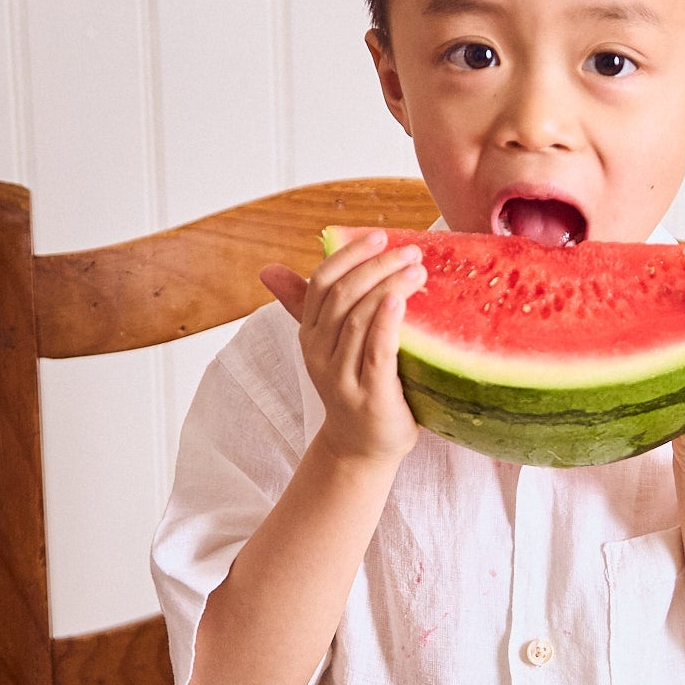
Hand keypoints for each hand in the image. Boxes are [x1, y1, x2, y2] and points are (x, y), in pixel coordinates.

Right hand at [259, 229, 426, 466]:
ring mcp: (341, 377)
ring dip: (387, 287)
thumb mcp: (329, 346)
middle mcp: (319, 354)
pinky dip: (385, 323)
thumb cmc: (355, 388)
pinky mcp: (369, 397)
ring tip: (417, 269)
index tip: (377, 235)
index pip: (320, 284)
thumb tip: (267, 269)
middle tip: (410, 251)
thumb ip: (307, 306)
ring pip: (357, 319)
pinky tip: (400, 301)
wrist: (362, 449)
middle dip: (375, 266)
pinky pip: (375, 352)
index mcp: (310, 335)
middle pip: (341, 297)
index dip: (347, 255)